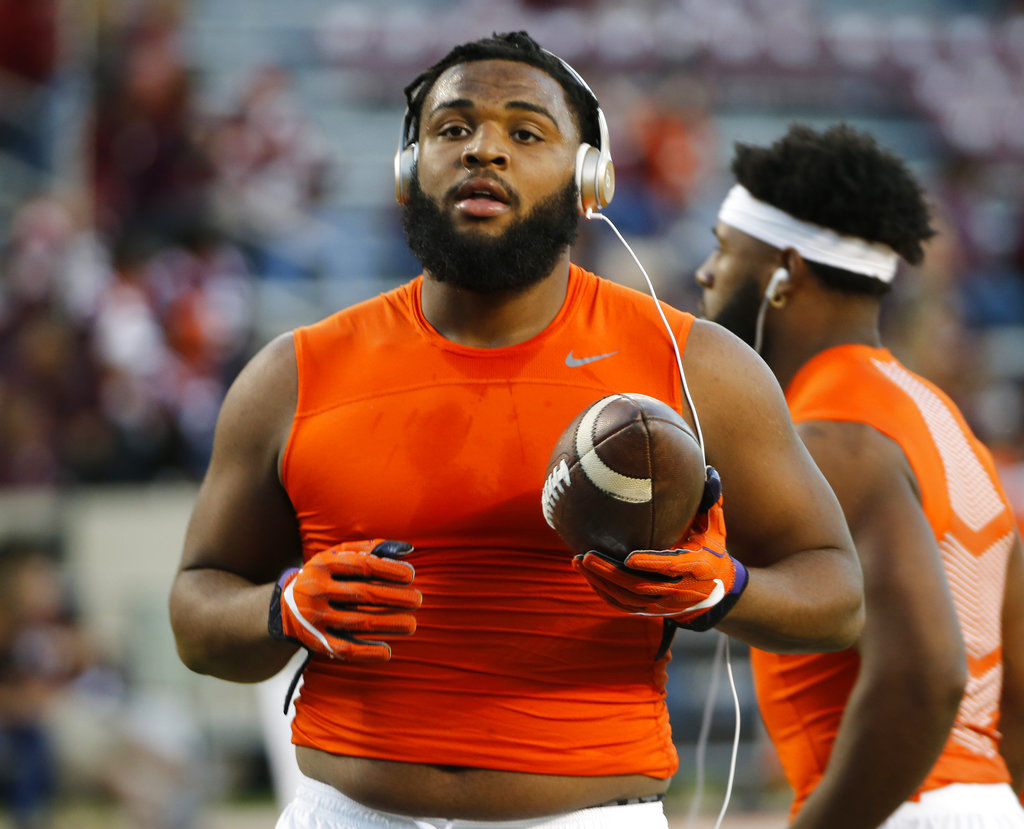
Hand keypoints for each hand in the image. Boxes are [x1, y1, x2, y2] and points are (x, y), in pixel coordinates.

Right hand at [268, 539, 421, 660]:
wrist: (285, 607)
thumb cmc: (325, 575)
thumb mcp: (338, 556)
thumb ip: (371, 549)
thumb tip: (408, 549)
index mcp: (323, 564)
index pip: (362, 565)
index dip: (389, 570)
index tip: (411, 575)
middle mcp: (317, 590)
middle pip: (363, 594)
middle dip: (394, 597)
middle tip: (418, 600)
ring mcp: (316, 617)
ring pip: (358, 621)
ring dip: (388, 623)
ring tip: (411, 624)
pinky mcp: (317, 641)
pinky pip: (345, 648)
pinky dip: (367, 652)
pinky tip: (387, 651)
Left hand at [573, 467, 747, 630]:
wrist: (715, 594)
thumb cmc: (712, 554)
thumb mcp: (716, 531)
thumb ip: (711, 504)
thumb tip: (709, 472)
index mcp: (695, 568)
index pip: (670, 568)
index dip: (650, 563)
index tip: (628, 557)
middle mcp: (677, 591)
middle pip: (640, 587)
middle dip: (611, 573)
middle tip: (587, 555)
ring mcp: (662, 604)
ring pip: (626, 598)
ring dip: (601, 581)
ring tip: (579, 561)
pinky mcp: (650, 610)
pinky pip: (622, 605)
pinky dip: (602, 591)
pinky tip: (586, 574)